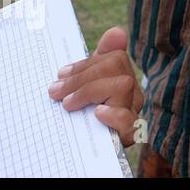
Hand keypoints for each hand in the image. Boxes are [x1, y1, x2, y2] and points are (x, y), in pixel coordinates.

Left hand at [48, 26, 143, 145]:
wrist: (89, 158)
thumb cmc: (85, 120)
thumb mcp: (86, 91)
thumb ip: (94, 65)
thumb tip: (116, 32)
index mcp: (121, 80)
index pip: (114, 58)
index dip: (86, 64)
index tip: (61, 74)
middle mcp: (132, 93)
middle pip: (118, 67)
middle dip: (82, 77)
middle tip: (55, 91)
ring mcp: (134, 111)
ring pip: (123, 85)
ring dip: (90, 91)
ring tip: (67, 104)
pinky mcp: (130, 134)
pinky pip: (130, 120)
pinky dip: (114, 114)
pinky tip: (98, 114)